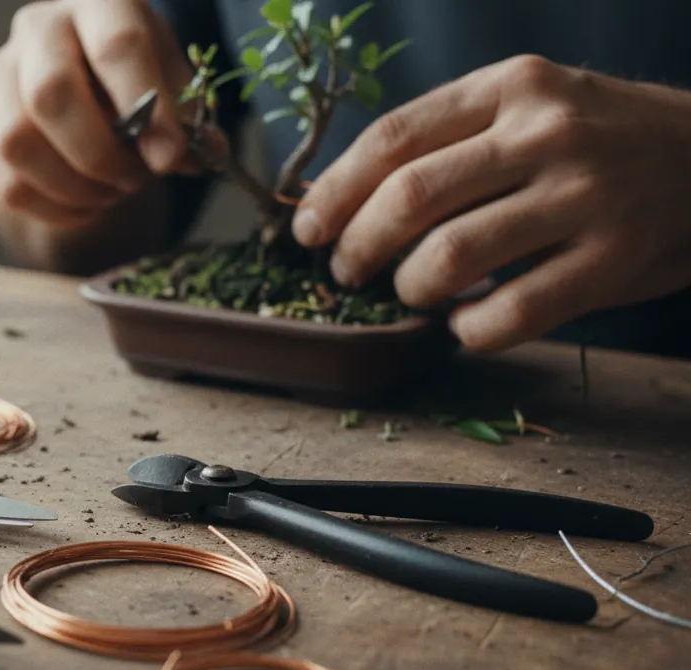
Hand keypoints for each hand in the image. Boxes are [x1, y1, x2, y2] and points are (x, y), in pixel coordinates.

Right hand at [0, 0, 193, 229]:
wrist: (81, 82)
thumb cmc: (132, 79)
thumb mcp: (170, 82)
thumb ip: (185, 117)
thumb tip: (198, 154)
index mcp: (97, 3)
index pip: (116, 46)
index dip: (146, 107)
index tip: (170, 157)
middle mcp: (38, 27)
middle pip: (50, 94)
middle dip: (98, 155)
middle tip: (133, 180)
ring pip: (16, 143)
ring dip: (72, 187)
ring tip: (109, 194)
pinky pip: (3, 181)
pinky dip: (51, 208)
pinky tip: (83, 205)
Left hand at [291, 54, 690, 351]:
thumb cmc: (599, 138)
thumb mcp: (528, 104)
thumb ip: (450, 137)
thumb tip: (345, 196)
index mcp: (510, 86)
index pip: (392, 138)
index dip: (334, 192)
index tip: (308, 229)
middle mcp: (545, 132)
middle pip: (408, 198)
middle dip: (357, 247)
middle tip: (347, 270)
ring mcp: (584, 195)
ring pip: (450, 258)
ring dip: (409, 289)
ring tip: (412, 293)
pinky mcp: (614, 258)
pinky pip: (511, 312)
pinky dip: (469, 331)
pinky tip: (464, 326)